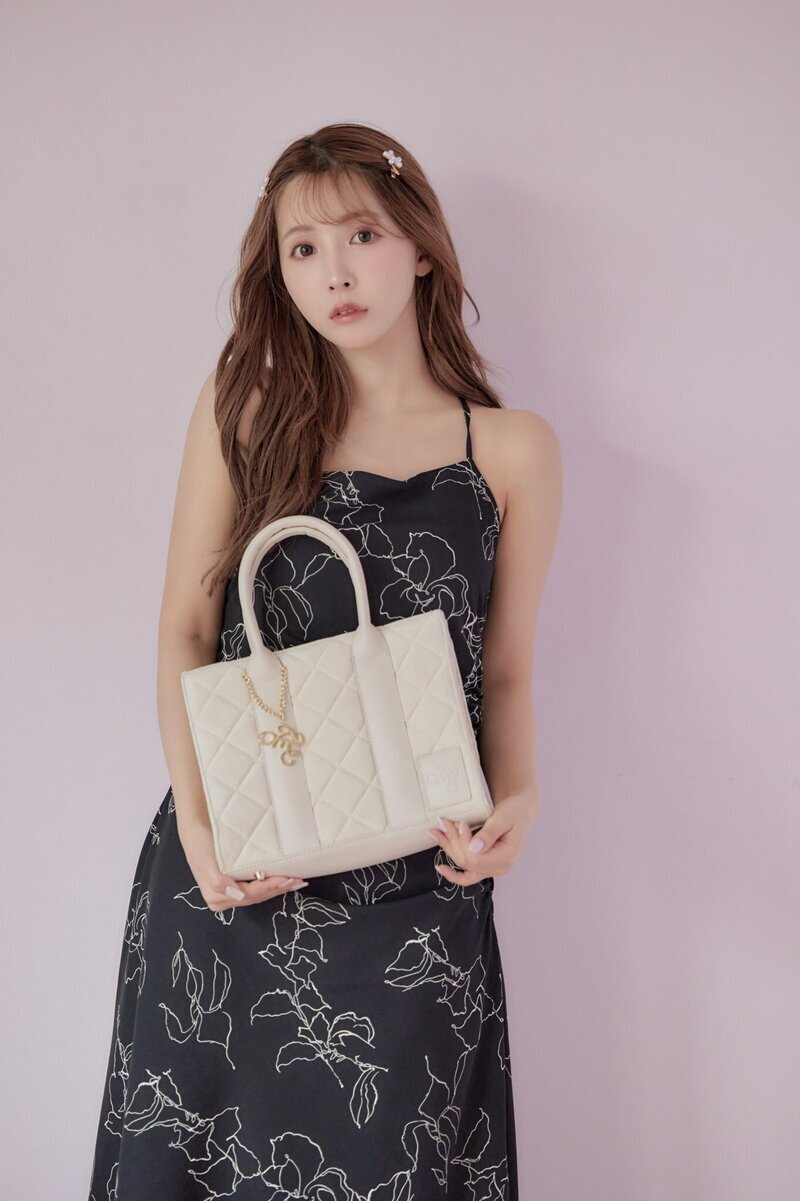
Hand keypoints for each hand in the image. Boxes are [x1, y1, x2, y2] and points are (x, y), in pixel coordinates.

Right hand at [179, 819, 308, 911]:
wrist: (195, 828)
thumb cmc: (201, 844)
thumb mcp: (207, 863)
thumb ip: (219, 883)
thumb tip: (238, 896)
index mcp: (216, 897)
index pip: (251, 895)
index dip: (270, 887)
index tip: (287, 878)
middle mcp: (224, 899)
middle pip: (257, 897)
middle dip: (278, 889)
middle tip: (298, 881)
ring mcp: (230, 892)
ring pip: (258, 894)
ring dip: (276, 888)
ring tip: (295, 881)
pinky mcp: (235, 883)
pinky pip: (255, 887)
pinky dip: (269, 883)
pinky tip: (282, 879)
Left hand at [426, 792, 537, 886]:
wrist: (520, 811)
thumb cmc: (515, 812)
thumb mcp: (504, 818)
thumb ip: (490, 833)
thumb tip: (475, 848)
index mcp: (506, 857)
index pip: (476, 858)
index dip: (463, 843)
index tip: (460, 824)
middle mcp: (499, 868)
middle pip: (467, 861)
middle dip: (452, 841)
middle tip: (443, 822)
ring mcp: (491, 869)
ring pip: (463, 864)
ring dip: (448, 848)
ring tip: (436, 831)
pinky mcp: (484, 866)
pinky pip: (467, 876)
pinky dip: (453, 873)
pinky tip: (441, 867)